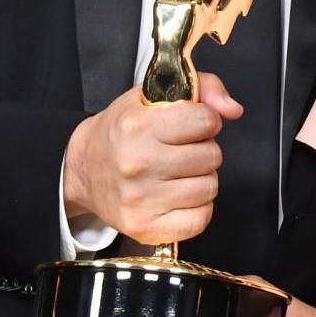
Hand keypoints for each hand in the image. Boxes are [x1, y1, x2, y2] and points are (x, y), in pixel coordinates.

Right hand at [61, 73, 240, 246]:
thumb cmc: (122, 132)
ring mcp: (141, 200)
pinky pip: (200, 219)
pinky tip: (178, 196)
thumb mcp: (151, 96)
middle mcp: (138, 164)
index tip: (191, 124)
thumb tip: (233, 109)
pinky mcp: (146, 228)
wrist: (83, 171)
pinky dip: (197, 208)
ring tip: (177, 173)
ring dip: (201, 179)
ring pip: (209, 187)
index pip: (205, 120)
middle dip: (203, 150)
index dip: (205, 120)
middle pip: (211, 156)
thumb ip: (200, 88)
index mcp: (138, 126)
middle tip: (180, 151)